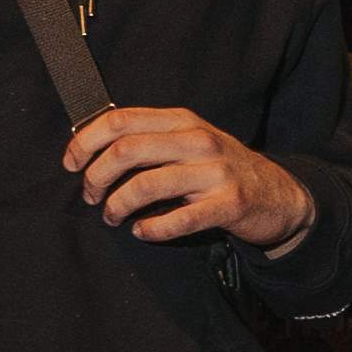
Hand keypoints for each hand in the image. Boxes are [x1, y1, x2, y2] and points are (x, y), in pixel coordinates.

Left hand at [65, 105, 312, 248]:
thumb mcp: (190, 143)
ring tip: (112, 217)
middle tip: (90, 196)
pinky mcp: (229, 204)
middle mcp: (198, 140)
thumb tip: (93, 151)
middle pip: (126, 150)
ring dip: (117, 205)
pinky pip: (179, 220)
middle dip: (96, 176)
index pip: (120, 120)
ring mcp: (215, 172)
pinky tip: (142, 232)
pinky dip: (152, 229)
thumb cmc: (223, 170)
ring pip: (146, 185)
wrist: (281, 195)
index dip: (86, 141)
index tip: (71, 163)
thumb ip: (151, 140)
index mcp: (182, 120)